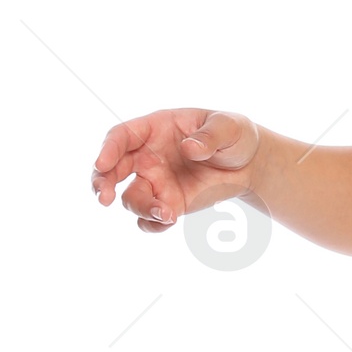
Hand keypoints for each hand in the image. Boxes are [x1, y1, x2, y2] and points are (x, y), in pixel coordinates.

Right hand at [89, 109, 260, 231]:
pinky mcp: (168, 204)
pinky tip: (169, 221)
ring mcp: (156, 182)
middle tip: (103, 199)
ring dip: (142, 208)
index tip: (102, 164)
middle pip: (112, 169)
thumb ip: (209, 136)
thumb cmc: (234, 135)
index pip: (121, 136)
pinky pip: (149, 219)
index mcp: (154, 129)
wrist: (249, 164)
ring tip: (167, 214)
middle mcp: (148, 156)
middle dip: (102, 183)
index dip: (108, 149)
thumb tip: (189, 149)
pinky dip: (153, 225)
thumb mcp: (228, 127)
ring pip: (131, 198)